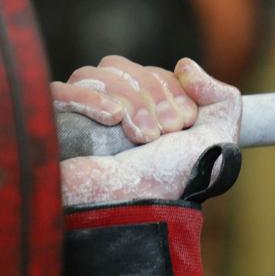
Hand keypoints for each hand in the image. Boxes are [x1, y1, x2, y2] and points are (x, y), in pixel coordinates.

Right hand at [57, 57, 241, 205]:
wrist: (140, 210)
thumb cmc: (174, 181)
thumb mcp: (216, 139)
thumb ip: (222, 97)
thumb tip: (185, 65)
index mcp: (142, 110)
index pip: (148, 71)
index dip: (169, 88)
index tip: (180, 123)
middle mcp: (108, 110)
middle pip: (119, 66)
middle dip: (149, 95)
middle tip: (161, 133)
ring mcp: (77, 118)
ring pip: (92, 74)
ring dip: (127, 99)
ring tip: (140, 136)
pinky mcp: (52, 128)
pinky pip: (59, 92)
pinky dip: (88, 98)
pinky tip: (112, 117)